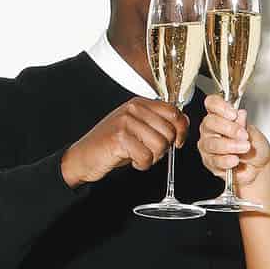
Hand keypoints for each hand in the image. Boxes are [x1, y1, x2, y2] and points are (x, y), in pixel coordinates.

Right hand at [60, 98, 188, 186]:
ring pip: (160, 145)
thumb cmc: (113, 144)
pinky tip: (131, 160)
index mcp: (140, 104)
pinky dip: (142, 164)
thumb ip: (160, 123)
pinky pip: (147, 156)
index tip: (176, 142)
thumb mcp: (139, 129)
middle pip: (170, 131)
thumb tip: (184, 120)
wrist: (85, 156)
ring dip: (152, 157)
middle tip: (148, 151)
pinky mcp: (120, 138)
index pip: (174, 112)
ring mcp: (125, 122)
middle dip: (164, 148)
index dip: (181, 130)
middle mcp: (133, 109)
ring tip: (139, 155)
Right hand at [198, 95, 269, 186]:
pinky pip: (214, 160)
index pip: (211, 103)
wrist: (258, 166)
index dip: (220, 106)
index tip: (233, 114)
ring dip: (230, 146)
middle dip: (228, 128)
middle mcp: (210, 128)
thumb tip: (240, 114)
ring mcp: (208, 145)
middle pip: (210, 122)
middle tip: (243, 135)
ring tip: (245, 148)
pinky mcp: (209, 161)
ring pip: (212, 143)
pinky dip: (226, 160)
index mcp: (220, 115)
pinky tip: (235, 160)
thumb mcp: (254, 133)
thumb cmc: (254, 146)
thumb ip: (245, 125)